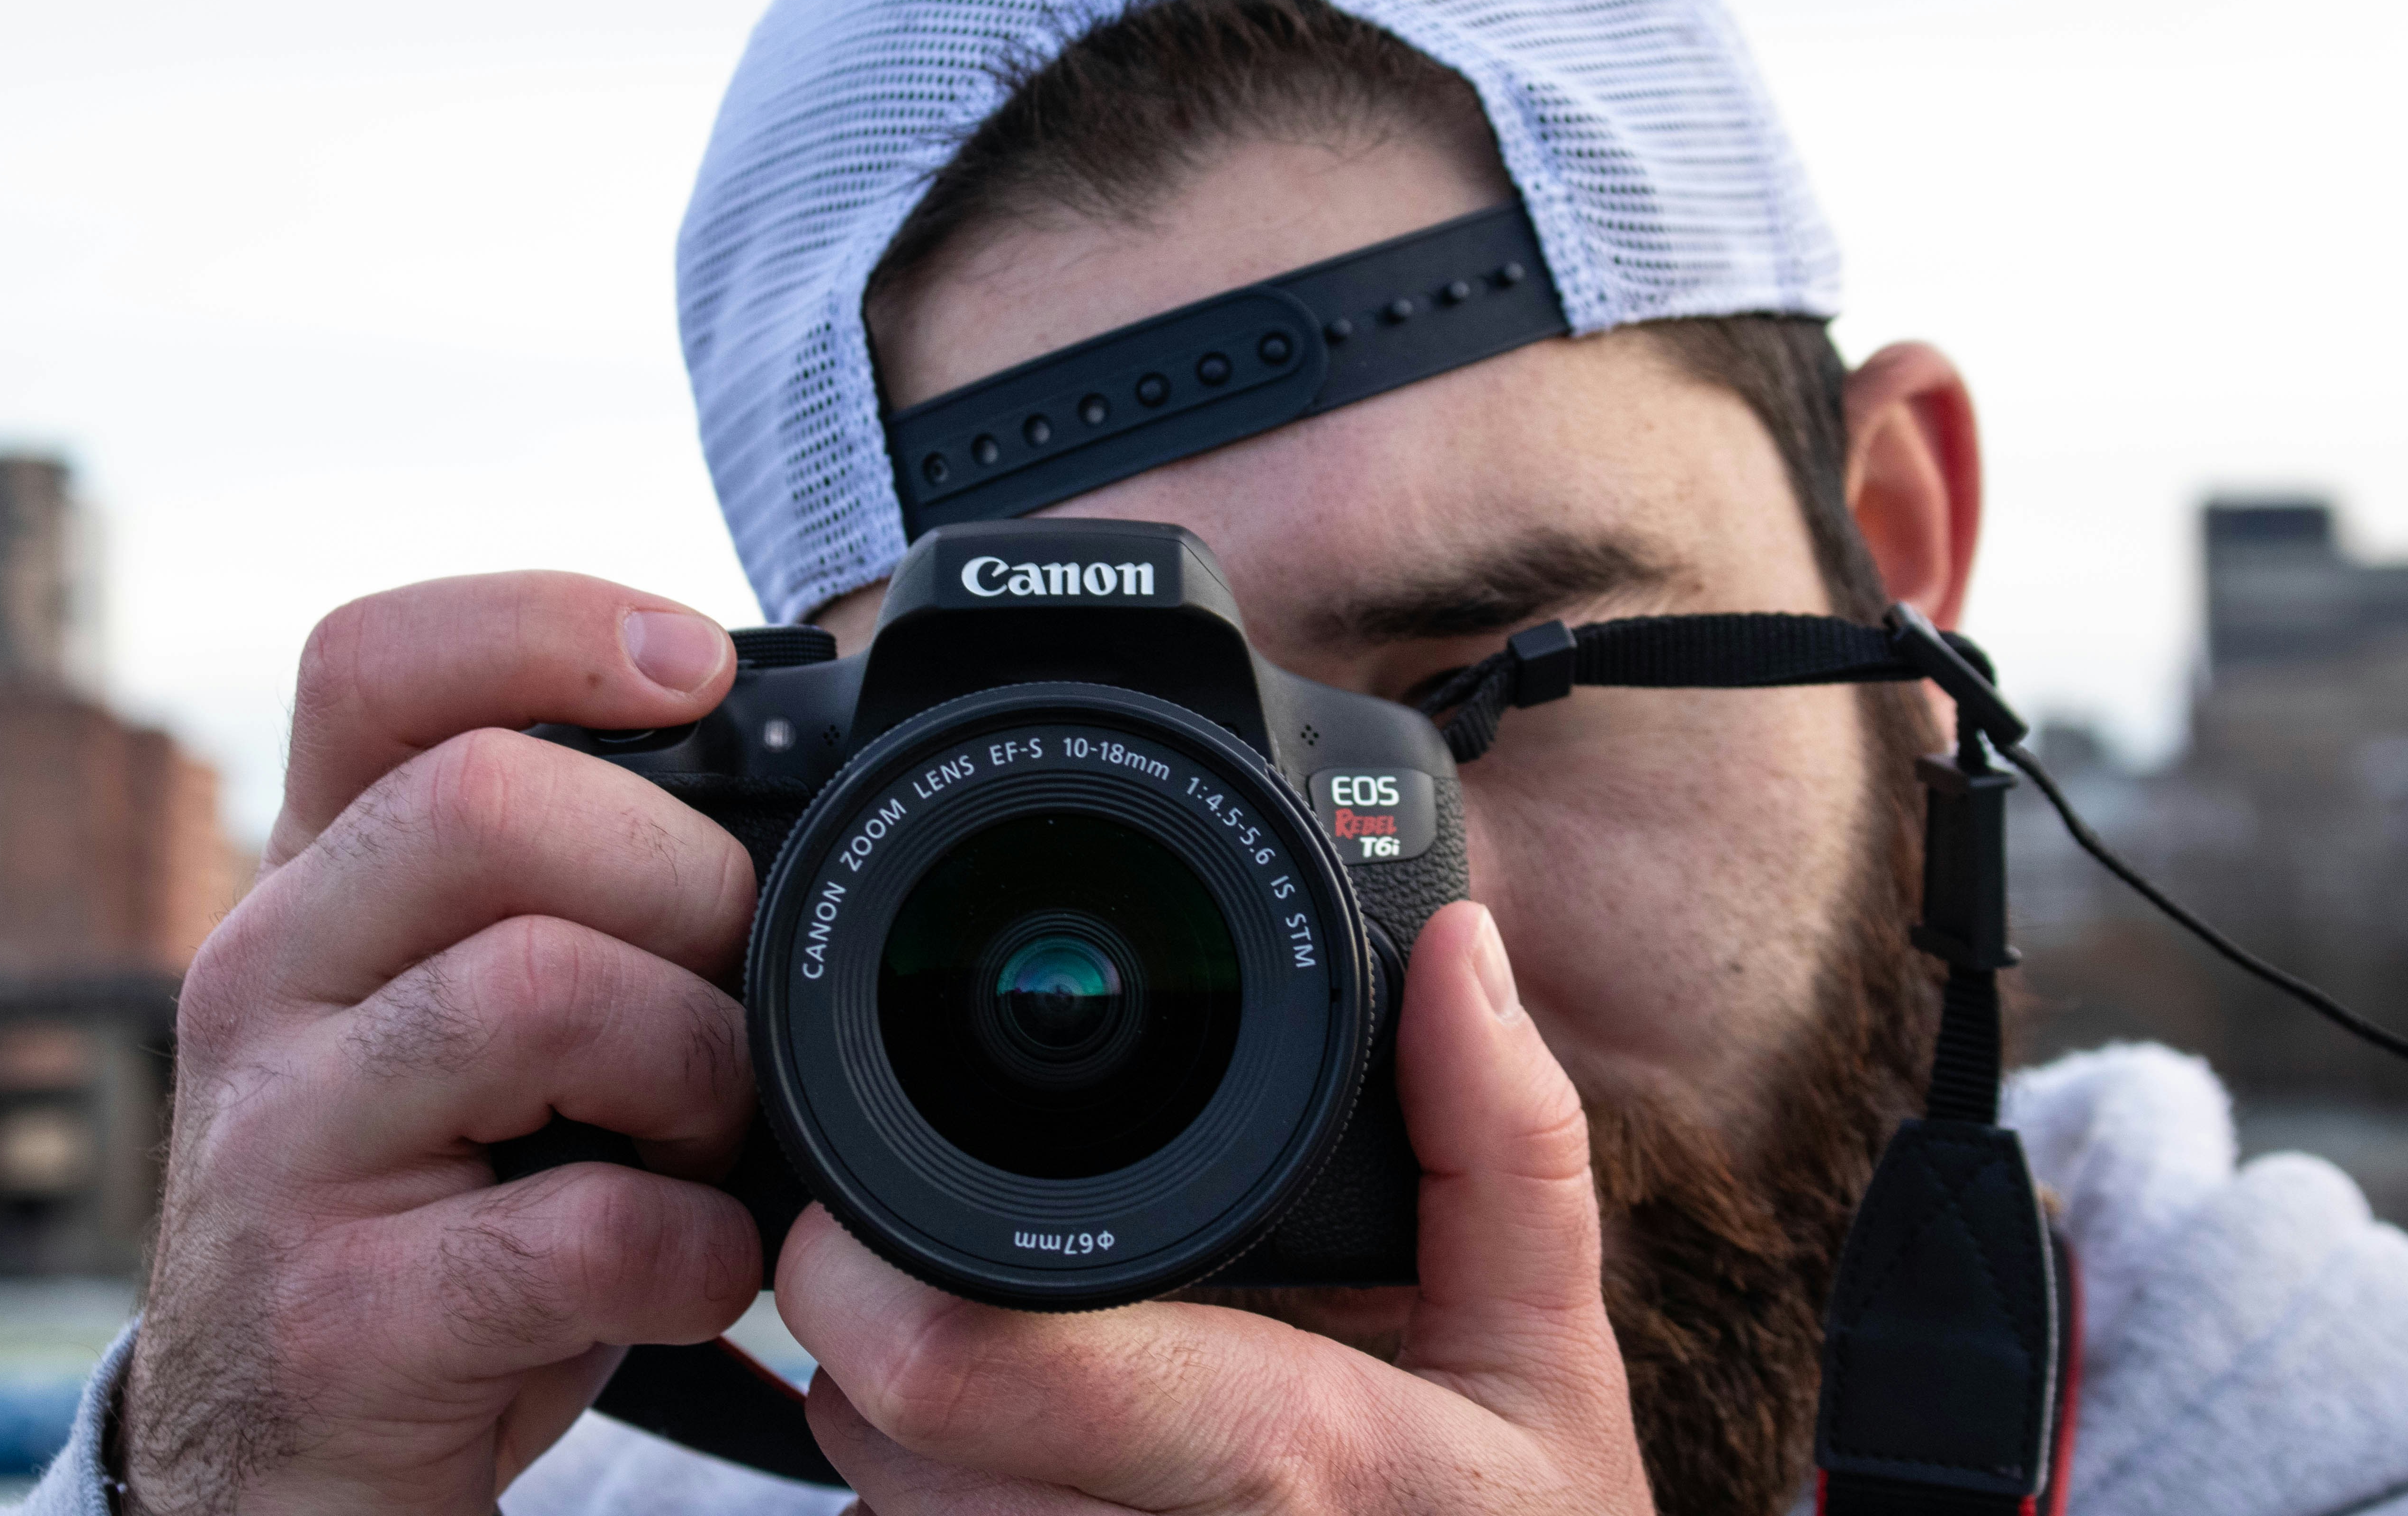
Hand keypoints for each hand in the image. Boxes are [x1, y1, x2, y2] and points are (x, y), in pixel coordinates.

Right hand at [119, 574, 759, 1513]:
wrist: (283, 1460)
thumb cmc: (438, 1200)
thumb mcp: (473, 1011)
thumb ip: (570, 886)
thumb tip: (790, 772)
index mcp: (316, 878)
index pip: (376, 666)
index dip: (547, 625)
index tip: (698, 669)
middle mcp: (266, 978)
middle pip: (488, 803)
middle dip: (681, 878)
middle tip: (735, 979)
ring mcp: (282, 1147)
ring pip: (540, 990)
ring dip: (698, 1061)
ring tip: (716, 1133)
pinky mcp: (341, 1316)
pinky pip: (579, 1228)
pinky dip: (694, 1247)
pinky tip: (700, 1267)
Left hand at [779, 899, 1655, 1512]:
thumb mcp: (1547, 1352)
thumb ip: (1500, 1139)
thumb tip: (1457, 947)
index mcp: (1288, 1454)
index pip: (971, 1369)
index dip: (877, 1284)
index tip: (860, 1213)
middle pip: (891, 1446)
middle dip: (881, 1338)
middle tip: (937, 1270)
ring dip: (897, 1442)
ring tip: (1001, 1373)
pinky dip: (934, 1511)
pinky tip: (1013, 1468)